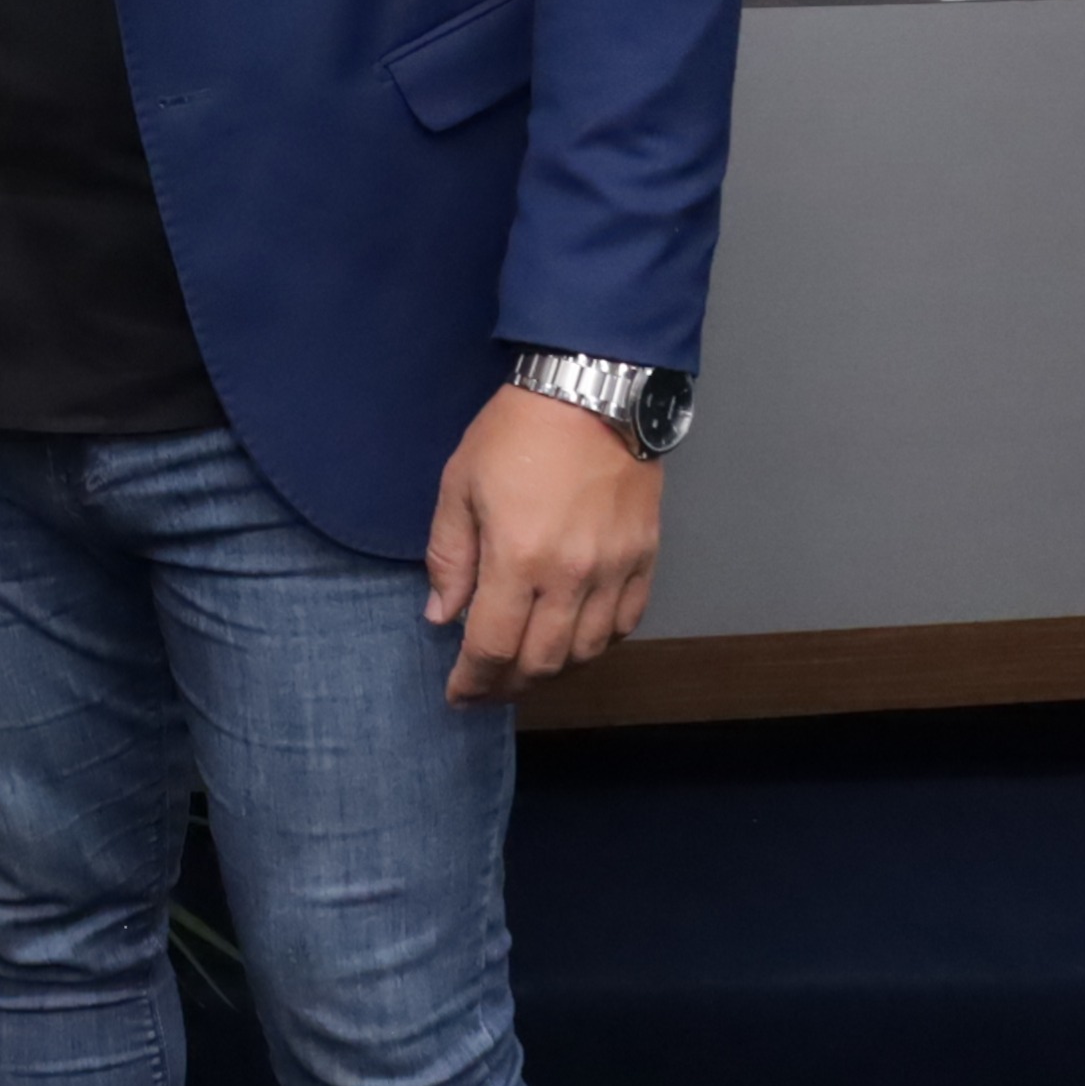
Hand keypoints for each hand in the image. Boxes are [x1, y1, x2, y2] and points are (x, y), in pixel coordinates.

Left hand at [422, 385, 662, 706]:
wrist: (591, 391)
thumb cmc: (517, 432)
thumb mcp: (459, 485)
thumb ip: (448, 556)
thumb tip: (440, 615)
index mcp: (517, 557)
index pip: (492, 646)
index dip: (472, 681)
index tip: (457, 694)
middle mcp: (570, 574)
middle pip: (541, 662)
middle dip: (507, 686)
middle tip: (486, 689)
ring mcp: (614, 569)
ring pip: (586, 652)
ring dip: (552, 671)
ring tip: (525, 670)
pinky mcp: (644, 557)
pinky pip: (625, 623)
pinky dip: (597, 644)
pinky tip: (574, 642)